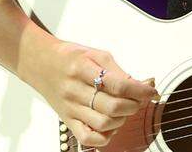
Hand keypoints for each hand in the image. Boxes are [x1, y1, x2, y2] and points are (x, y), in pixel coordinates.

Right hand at [26, 39, 159, 147]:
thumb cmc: (69, 57)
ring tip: (124, 109)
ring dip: (122, 119)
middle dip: (134, 105)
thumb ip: (118, 72)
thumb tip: (141, 86)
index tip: (150, 91)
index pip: (118, 85)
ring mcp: (70, 108)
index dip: (140, 91)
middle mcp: (75, 90)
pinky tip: (110, 125)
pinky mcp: (67, 120)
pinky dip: (104, 136)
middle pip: (113, 107)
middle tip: (138, 99)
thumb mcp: (96, 55)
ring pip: (103, 123)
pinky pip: (87, 138)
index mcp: (83, 69)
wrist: (40, 63)